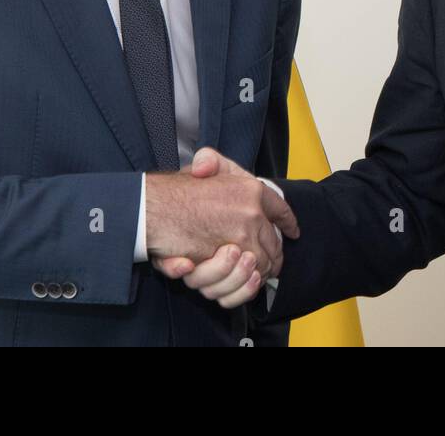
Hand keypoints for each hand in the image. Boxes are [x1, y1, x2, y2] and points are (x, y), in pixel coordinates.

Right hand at [145, 148, 297, 285]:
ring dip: (263, 269)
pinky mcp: (228, 259)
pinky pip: (249, 276)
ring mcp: (242, 236)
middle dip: (275, 252)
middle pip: (275, 242)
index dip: (288, 221)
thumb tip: (207, 167)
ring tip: (260, 271)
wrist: (152, 210)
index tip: (292, 230)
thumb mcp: (200, 165)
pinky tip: (250, 278)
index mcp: (250, 189)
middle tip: (274, 260)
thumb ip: (212, 161)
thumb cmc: (174, 191)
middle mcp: (251, 212)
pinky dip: (250, 282)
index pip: (280, 208)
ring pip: (264, 262)